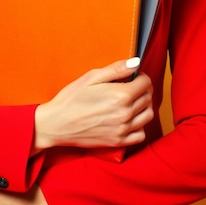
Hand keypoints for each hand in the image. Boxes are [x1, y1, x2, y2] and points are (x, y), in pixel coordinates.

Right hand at [33, 58, 152, 151]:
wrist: (57, 124)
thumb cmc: (71, 98)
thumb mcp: (91, 77)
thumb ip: (116, 69)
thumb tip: (136, 62)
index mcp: (120, 95)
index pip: (146, 83)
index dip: (141, 76)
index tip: (132, 76)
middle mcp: (125, 114)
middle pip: (148, 98)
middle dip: (142, 89)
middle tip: (130, 86)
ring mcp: (123, 130)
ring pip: (148, 115)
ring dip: (144, 106)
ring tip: (130, 101)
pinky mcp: (118, 142)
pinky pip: (141, 134)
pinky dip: (139, 125)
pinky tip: (129, 118)